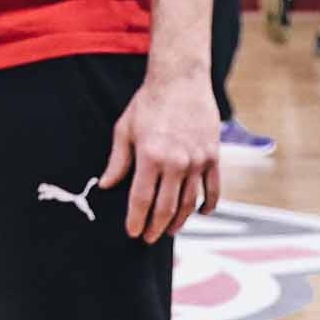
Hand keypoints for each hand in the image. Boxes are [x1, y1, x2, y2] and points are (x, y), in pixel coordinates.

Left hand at [101, 68, 222, 242]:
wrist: (180, 81)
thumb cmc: (148, 104)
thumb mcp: (124, 129)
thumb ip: (117, 161)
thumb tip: (106, 185)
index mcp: (150, 157)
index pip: (141, 198)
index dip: (136, 219)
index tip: (132, 232)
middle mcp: (176, 163)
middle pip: (166, 206)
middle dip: (156, 226)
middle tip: (149, 238)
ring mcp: (198, 161)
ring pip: (190, 202)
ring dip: (180, 220)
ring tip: (170, 230)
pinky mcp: (213, 157)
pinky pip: (213, 188)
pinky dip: (208, 204)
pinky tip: (200, 213)